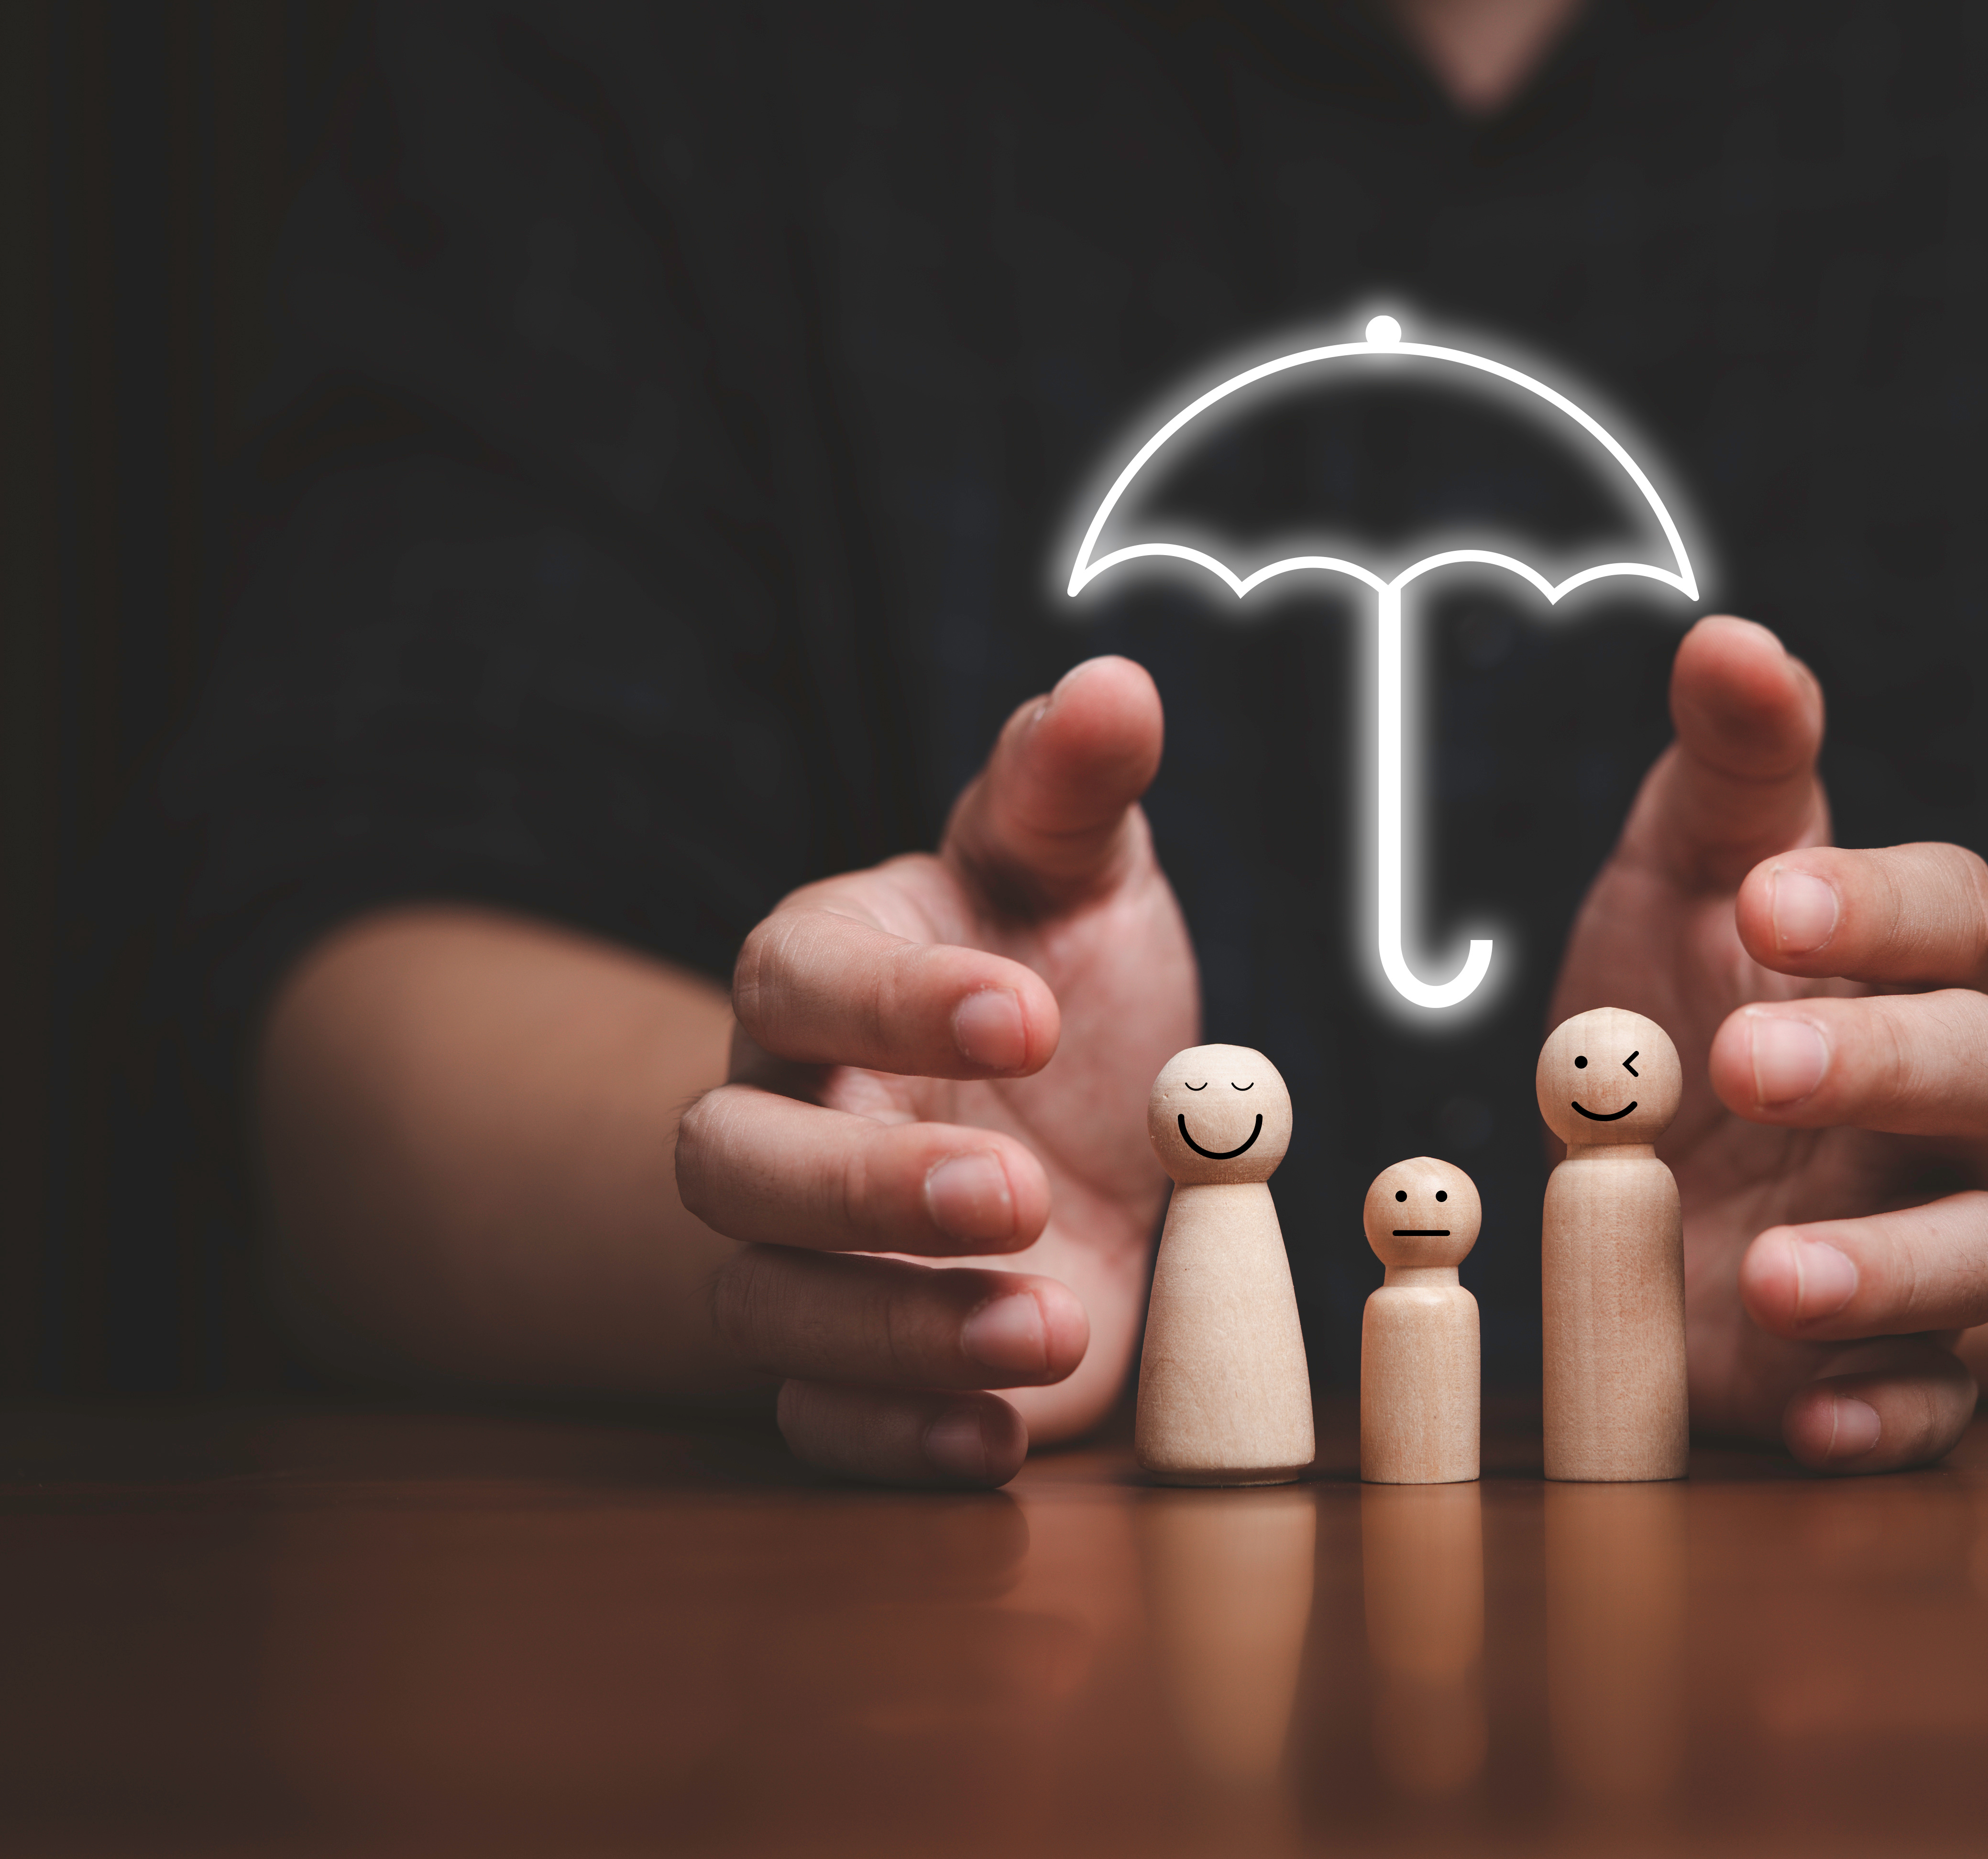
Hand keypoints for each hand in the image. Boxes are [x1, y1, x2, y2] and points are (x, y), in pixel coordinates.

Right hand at [676, 657, 1196, 1485]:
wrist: (1087, 1138)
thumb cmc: (1069, 986)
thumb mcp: (1084, 878)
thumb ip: (1073, 791)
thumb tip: (1117, 681)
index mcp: (824, 977)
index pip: (802, 974)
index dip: (896, 997)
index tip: (1030, 1007)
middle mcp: (783, 1115)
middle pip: (735, 1158)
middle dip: (865, 1184)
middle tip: (1019, 1187)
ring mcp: (804, 1256)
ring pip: (765, 1303)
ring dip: (897, 1328)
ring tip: (1051, 1326)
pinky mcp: (852, 1369)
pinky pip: (819, 1423)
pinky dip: (898, 1440)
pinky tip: (1002, 1440)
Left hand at [1550, 617, 1987, 1471]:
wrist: (1680, 1169)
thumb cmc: (1694, 998)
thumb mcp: (1689, 872)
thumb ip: (1729, 766)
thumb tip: (1728, 636)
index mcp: (1920, 967)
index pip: (1956, 914)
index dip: (1876, 907)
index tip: (1766, 896)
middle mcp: (1954, 1104)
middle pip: (1979, 1076)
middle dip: (1874, 1067)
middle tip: (1746, 1065)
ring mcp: (1929, 1235)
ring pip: (1977, 1252)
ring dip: (1887, 1271)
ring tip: (1773, 1275)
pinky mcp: (1884, 1365)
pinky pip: (1932, 1410)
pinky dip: (1885, 1421)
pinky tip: (1813, 1426)